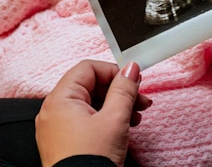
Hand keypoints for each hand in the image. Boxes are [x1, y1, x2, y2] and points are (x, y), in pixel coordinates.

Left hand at [35, 60, 151, 166]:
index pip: (89, 68)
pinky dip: (109, 117)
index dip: (113, 71)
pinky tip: (126, 124)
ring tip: (137, 113)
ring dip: (118, 103)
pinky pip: (90, 117)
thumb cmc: (90, 163)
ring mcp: (61, 125)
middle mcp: (56, 110)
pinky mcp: (68, 138)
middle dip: (120, 90)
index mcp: (61, 100)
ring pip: (93, 101)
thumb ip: (124, 88)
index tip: (132, 79)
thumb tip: (130, 68)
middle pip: (92, 84)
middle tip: (139, 97)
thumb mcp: (115, 118)